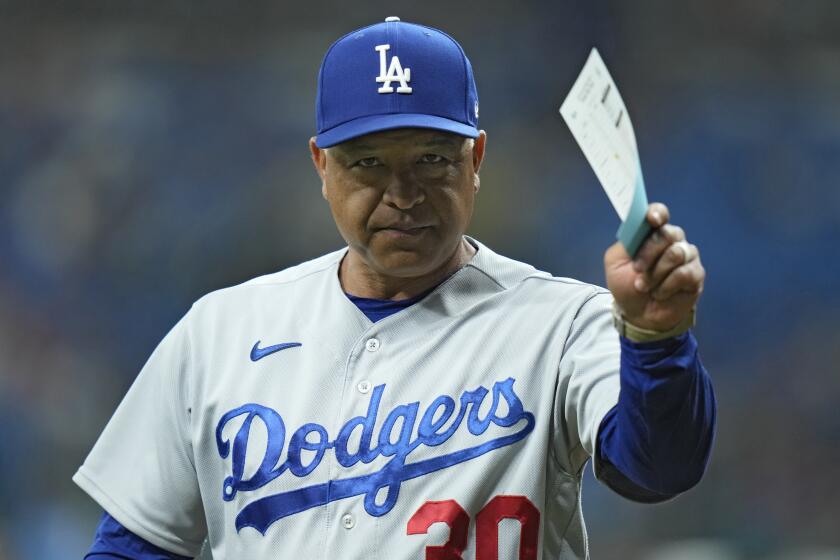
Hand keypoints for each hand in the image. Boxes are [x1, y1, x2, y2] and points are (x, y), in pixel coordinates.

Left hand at [604, 203, 704, 330]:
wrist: (638, 314)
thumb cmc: (627, 285)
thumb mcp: (615, 263)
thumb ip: (625, 243)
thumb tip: (638, 228)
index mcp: (651, 233)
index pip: (659, 213)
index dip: (657, 213)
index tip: (652, 220)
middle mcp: (672, 240)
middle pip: (668, 233)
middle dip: (649, 252)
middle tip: (637, 269)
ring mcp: (686, 256)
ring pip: (676, 253)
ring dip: (656, 273)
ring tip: (644, 286)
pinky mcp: (696, 274)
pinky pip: (685, 273)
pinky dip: (667, 286)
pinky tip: (660, 293)